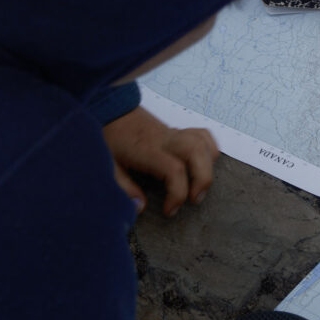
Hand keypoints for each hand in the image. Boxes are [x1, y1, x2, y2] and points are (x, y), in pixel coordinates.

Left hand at [103, 106, 219, 216]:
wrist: (113, 109)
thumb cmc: (111, 139)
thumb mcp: (110, 166)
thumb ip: (125, 188)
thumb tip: (141, 208)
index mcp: (148, 151)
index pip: (174, 170)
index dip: (177, 193)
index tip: (169, 210)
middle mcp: (167, 140)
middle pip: (197, 153)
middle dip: (203, 179)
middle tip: (195, 200)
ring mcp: (175, 133)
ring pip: (203, 143)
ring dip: (208, 166)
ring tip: (200, 186)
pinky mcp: (179, 130)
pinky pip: (203, 135)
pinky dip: (209, 150)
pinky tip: (204, 164)